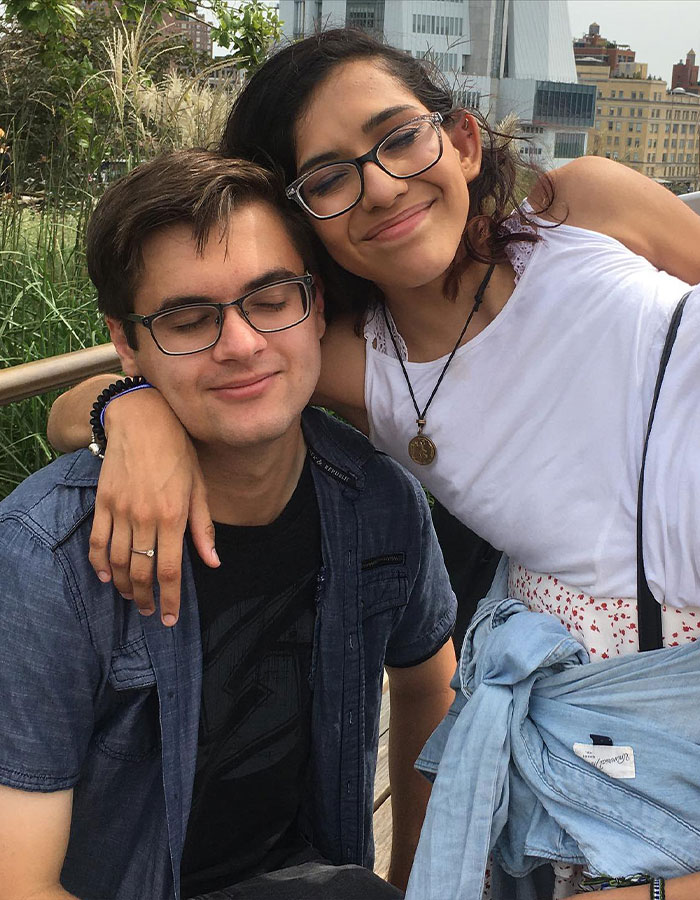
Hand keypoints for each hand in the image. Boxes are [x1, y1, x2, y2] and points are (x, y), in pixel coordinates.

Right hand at [88, 388, 218, 623]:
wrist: (142, 420)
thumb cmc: (178, 452)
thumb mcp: (199, 487)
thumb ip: (203, 528)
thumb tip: (213, 562)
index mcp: (173, 515)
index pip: (169, 570)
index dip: (169, 599)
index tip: (168, 618)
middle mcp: (144, 518)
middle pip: (141, 572)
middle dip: (145, 598)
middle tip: (148, 612)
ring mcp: (120, 511)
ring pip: (117, 562)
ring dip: (123, 585)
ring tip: (131, 597)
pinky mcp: (103, 503)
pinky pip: (96, 542)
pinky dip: (100, 564)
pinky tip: (107, 576)